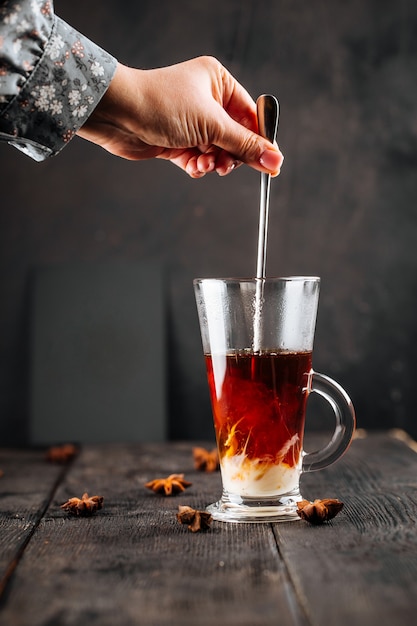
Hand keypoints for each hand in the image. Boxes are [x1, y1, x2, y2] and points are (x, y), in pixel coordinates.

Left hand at [77, 56, 283, 177]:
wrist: (118, 115)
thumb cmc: (162, 105)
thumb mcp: (212, 125)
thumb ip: (245, 146)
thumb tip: (275, 161)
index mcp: (218, 83)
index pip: (250, 115)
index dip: (260, 141)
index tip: (270, 163)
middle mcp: (206, 101)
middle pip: (234, 137)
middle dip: (231, 154)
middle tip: (226, 165)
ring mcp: (190, 122)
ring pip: (216, 151)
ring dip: (213, 163)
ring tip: (205, 164)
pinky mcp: (176, 141)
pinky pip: (198, 160)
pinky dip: (197, 167)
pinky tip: (193, 166)